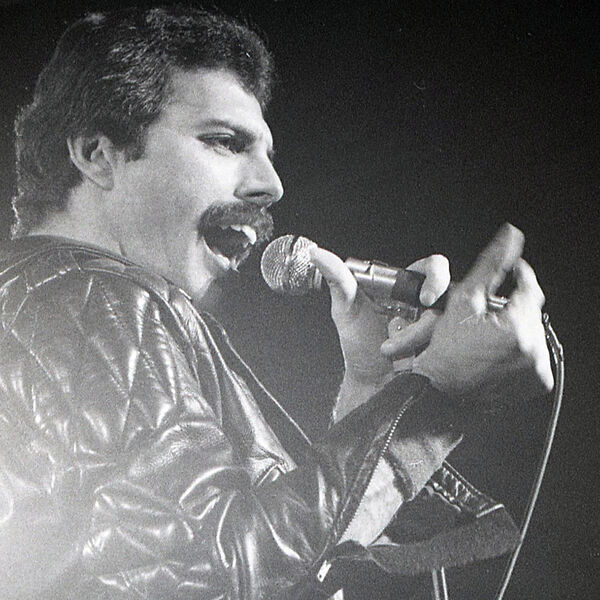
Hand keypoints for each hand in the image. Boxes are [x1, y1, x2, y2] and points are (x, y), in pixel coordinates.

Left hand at [309, 247, 449, 391]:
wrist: (371, 380)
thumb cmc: (359, 344)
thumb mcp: (345, 310)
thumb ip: (337, 279)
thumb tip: (317, 254)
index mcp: (404, 286)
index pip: (433, 268)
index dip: (436, 276)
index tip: (425, 297)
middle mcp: (425, 302)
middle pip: (451, 291)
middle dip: (439, 307)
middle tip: (423, 318)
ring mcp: (437, 324)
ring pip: (447, 321)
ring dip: (417, 337)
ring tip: (391, 349)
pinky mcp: (444, 346)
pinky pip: (452, 342)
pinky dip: (430, 351)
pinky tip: (414, 359)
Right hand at [412, 223, 553, 402]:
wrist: (439, 390)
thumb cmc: (444, 349)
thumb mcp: (463, 300)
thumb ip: (491, 265)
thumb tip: (511, 235)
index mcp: (517, 328)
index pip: (529, 289)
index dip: (519, 278)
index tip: (512, 275)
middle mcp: (533, 351)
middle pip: (530, 313)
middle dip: (513, 309)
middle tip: (489, 314)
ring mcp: (536, 370)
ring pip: (532, 334)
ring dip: (516, 329)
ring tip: (490, 335)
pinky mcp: (536, 384)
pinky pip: (534, 356)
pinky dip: (519, 350)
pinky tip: (496, 351)